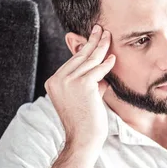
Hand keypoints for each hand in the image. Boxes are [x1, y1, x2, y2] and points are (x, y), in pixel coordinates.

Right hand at [45, 25, 114, 151]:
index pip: (72, 62)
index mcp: (53, 82)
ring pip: (89, 60)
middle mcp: (57, 80)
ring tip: (108, 36)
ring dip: (101, 47)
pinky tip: (113, 58)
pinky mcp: (82, 84)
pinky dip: (106, 64)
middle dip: (91, 41)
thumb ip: (89, 82)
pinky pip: (98, 70)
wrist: (83, 139)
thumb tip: (102, 69)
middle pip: (79, 56)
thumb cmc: (85, 122)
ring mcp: (68, 81)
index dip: (84, 49)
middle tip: (100, 29)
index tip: (92, 38)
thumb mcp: (83, 97)